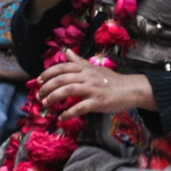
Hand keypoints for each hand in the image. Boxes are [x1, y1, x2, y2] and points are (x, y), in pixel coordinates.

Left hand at [37, 53, 154, 119]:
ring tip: (45, 105)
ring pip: (68, 91)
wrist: (131, 90)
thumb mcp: (95, 68)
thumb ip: (79, 61)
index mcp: (86, 69)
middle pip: (62, 79)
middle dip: (47, 88)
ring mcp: (93, 89)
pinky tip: (61, 118)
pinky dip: (68, 113)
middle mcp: (87, 77)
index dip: (48, 73)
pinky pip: (80, 107)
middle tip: (39, 97)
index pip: (63, 67)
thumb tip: (66, 51)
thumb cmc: (112, 80)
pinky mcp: (98, 102)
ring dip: (54, 98)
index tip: (39, 81)